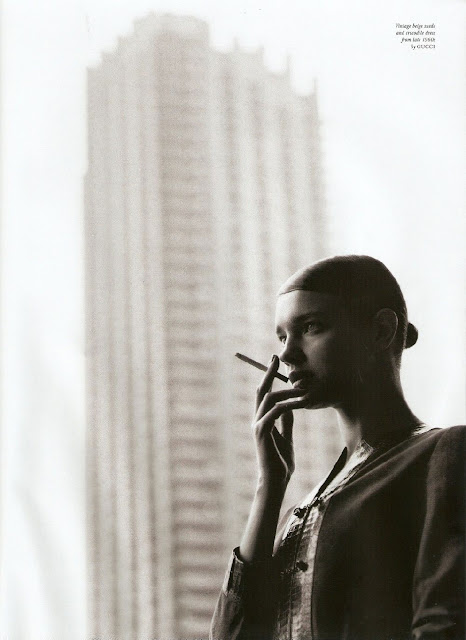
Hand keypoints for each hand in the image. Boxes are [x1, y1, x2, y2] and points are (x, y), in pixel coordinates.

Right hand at [252, 355, 310, 488]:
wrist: (275, 482)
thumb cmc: (281, 463)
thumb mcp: (287, 438)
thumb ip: (286, 423)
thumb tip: (290, 409)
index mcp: (263, 420)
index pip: (264, 394)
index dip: (268, 377)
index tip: (274, 362)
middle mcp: (258, 420)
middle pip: (261, 391)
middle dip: (269, 373)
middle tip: (276, 359)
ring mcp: (259, 426)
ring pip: (269, 399)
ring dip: (286, 391)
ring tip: (301, 388)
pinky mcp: (263, 432)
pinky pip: (275, 412)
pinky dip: (288, 405)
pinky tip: (301, 403)